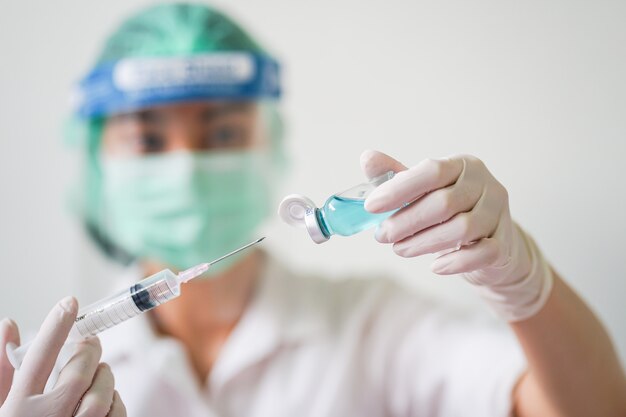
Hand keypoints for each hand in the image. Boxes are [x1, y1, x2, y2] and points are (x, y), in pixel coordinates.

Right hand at [0, 297, 126, 416]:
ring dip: (105, 378)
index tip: (70, 302)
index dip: (56, 326)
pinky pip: (117, 414)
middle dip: (90, 352)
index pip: (40, 357)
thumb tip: (10, 324)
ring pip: (102, 395)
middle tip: (91, 343)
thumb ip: (3, 368)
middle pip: (79, 373)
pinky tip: (104, 404)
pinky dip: (115, 403)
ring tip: (98, 375)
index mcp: (19, 407)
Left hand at [362, 150, 552, 320]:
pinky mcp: (505, 243)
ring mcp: (498, 213)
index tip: (371, 206)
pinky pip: (482, 253)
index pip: (432, 171)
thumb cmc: (450, 213)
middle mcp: (485, 184)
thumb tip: (367, 158)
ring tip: (400, 249)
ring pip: (461, 229)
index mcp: (462, 165)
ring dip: (423, 243)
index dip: (399, 189)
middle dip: (406, 221)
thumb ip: (397, 176)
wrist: (490, 244)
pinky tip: (435, 266)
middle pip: (444, 203)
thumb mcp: (424, 192)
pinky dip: (455, 262)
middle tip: (382, 235)